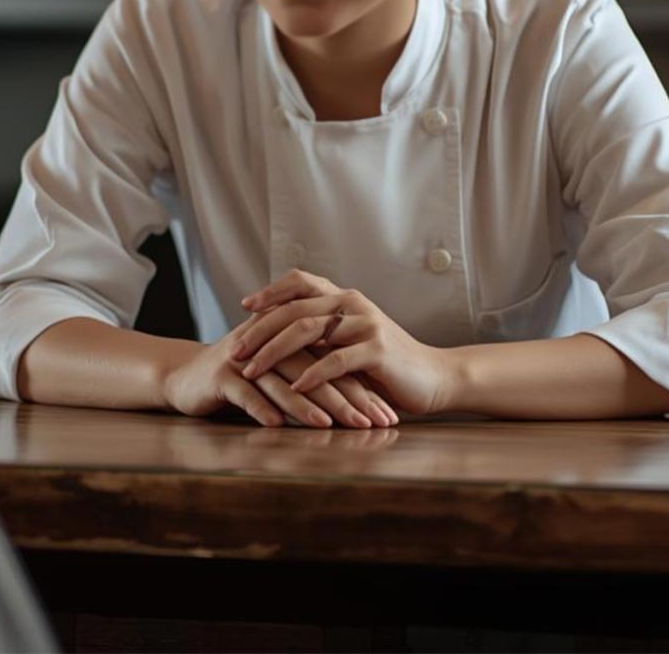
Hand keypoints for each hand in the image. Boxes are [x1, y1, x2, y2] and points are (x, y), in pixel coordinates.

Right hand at [160, 330, 395, 428]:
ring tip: (329, 424)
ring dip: (305, 405)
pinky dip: (261, 409)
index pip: (335, 363)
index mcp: (292, 338)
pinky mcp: (219, 376)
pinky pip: (244, 393)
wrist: (186, 377)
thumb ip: (316, 378)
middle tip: (369, 422)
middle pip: (314, 369)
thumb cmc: (243, 381)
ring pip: (281, 381)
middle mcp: (270, 343)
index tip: (386, 415)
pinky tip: (278, 425)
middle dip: (345, 398)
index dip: (362, 389)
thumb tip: (364, 404)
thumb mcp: (282, 374)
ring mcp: (244, 359)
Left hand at [230, 270, 455, 415]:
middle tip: (234, 350)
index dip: (269, 292)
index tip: (243, 307)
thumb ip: (323, 331)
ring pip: (307, 331)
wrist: (434, 377)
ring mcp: (366, 324)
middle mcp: (353, 304)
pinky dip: (310, 375)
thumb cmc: (385, 364)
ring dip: (273, 352)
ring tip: (251, 370)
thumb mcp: (351, 340)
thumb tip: (277, 332)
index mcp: (344, 298)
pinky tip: (293, 388)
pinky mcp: (377, 350)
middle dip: (259, 331)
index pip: (299, 281)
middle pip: (294, 309)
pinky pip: (334, 361)